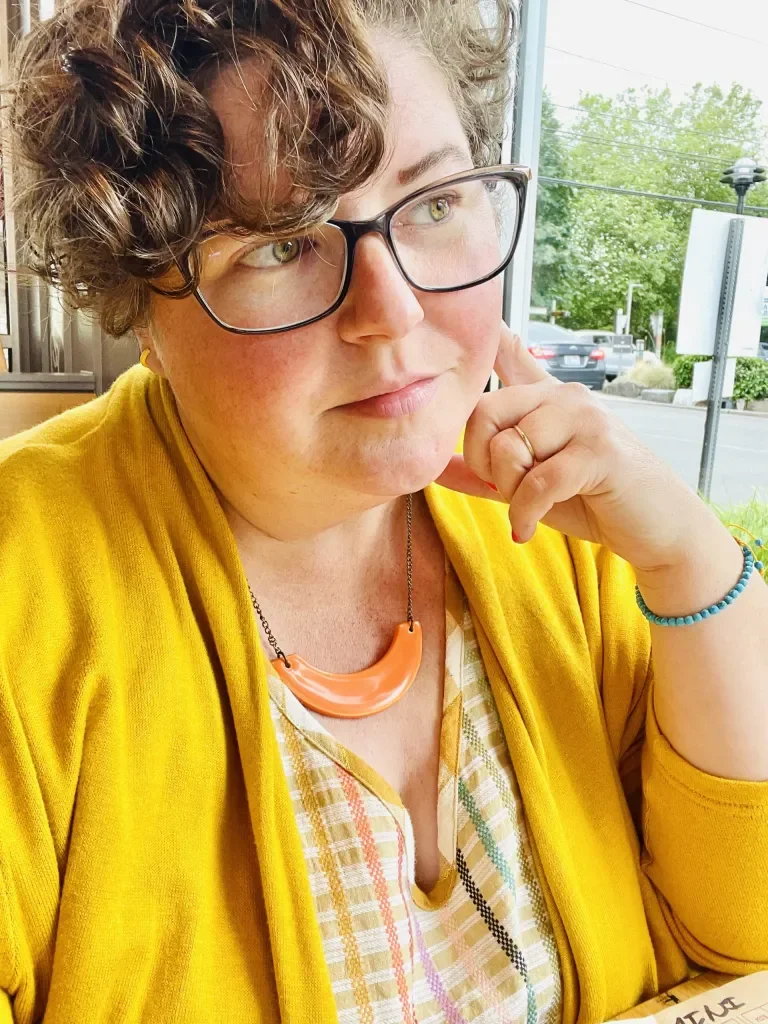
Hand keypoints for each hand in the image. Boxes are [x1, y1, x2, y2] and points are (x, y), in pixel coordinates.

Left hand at [436, 323, 726, 573]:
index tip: (471, 325)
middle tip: (502, 489)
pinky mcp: (600, 452)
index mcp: (544, 397)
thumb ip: (481, 472)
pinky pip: (538, 481)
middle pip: (483, 412)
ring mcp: (585, 419)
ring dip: (509, 491)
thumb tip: (431, 466)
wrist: (656, 530)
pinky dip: (525, 513)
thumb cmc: (591, 502)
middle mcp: (564, 396)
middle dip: (480, 462)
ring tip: (527, 508)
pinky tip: (528, 529)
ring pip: (509, 447)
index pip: (508, 351)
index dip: (485, 337)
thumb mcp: (525, 486)